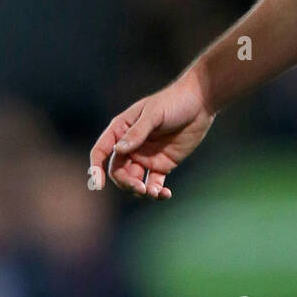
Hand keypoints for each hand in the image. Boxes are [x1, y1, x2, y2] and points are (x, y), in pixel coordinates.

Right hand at [89, 68, 214, 198]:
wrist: (201, 103)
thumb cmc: (174, 102)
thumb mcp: (154, 114)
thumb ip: (137, 133)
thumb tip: (117, 151)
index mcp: (121, 129)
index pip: (101, 151)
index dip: (96, 168)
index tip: (97, 184)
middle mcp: (130, 145)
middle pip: (118, 171)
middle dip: (126, 182)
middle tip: (140, 188)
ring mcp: (145, 156)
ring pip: (134, 181)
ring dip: (140, 191)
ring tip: (153, 193)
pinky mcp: (162, 164)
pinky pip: (153, 184)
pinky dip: (156, 192)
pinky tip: (165, 194)